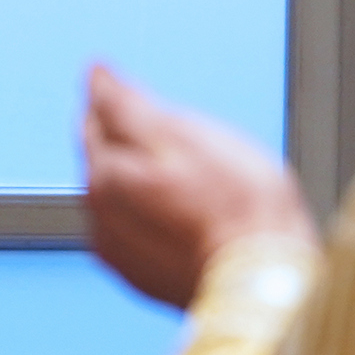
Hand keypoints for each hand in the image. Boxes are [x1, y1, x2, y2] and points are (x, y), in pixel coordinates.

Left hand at [83, 63, 315, 309]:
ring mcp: (117, 248)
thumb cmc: (237, 203)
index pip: (95, 117)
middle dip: (120, 137)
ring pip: (116, 196)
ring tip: (177, 167)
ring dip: (135, 177)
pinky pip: (133, 231)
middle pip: (102, 157)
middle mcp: (99, 212)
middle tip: (157, 123)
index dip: (109, 93)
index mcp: (106, 172)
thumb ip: (129, 104)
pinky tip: (180, 210)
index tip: (117, 79)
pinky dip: (147, 214)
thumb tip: (95, 75)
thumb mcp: (186, 133)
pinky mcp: (139, 275)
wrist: (259, 279)